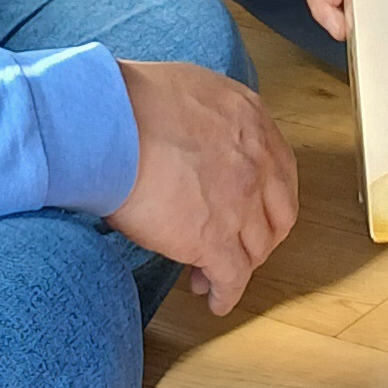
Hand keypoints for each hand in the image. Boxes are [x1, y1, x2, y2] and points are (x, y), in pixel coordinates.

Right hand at [107, 59, 297, 313]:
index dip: (265, 200)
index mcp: (251, 120)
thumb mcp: (189, 88)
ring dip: (239, 267)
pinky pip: (231, 277)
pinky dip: (226, 293)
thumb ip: (209, 114)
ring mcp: (240, 204)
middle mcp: (257, 163)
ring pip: (255, 249)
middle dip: (259, 237)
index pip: (278, 171)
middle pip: (276, 215)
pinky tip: (214, 300)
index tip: (250, 213)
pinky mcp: (213, 239)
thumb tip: (194, 132)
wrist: (109, 124)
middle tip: (237, 248)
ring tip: (211, 277)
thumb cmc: (129, 100)